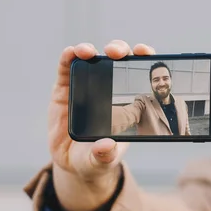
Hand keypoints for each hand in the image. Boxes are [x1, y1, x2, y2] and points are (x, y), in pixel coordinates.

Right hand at [49, 40, 154, 210]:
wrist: (71, 161)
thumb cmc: (95, 158)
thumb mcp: (101, 161)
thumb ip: (104, 156)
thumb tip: (106, 146)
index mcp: (126, 100)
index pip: (140, 73)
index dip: (145, 60)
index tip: (146, 54)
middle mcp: (108, 87)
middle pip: (117, 59)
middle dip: (119, 49)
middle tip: (117, 53)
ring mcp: (85, 84)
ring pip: (91, 57)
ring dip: (89, 50)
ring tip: (88, 52)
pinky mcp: (64, 87)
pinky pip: (66, 66)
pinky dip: (68, 56)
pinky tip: (70, 53)